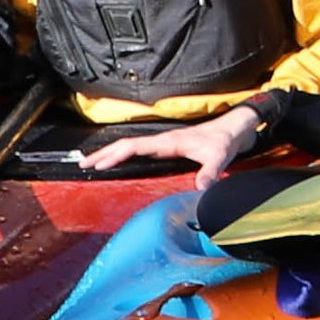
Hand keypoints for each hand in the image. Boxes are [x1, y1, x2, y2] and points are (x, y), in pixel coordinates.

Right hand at [82, 105, 251, 172]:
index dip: (114, 154)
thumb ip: (210, 173)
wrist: (236, 130)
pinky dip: (125, 156)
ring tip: (92, 163)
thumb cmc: (226, 141)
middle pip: (126, 145)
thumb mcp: (219, 157)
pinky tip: (119, 163)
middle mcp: (163, 141)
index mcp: (168, 141)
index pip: (134, 146)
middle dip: (104, 154)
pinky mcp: (169, 149)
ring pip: (131, 148)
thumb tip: (200, 190)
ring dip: (111, 154)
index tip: (97, 164)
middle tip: (82, 164)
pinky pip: (140, 152)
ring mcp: (165, 144)